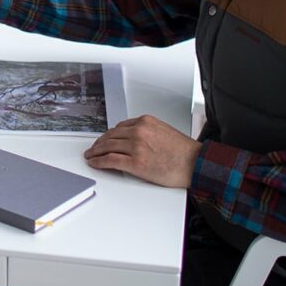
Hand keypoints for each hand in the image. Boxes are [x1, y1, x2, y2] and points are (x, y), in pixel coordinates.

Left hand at [82, 115, 201, 187]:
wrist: (195, 163)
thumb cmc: (183, 151)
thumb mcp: (163, 131)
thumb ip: (146, 131)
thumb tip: (131, 137)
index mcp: (145, 122)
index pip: (119, 127)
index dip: (108, 135)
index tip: (103, 139)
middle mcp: (138, 131)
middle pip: (110, 136)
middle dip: (99, 143)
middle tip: (93, 148)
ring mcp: (136, 146)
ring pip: (107, 147)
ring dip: (96, 152)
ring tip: (91, 156)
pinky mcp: (135, 162)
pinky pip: (110, 160)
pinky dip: (99, 161)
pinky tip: (95, 163)